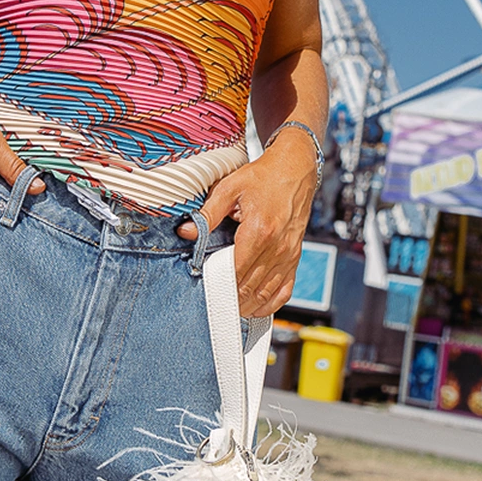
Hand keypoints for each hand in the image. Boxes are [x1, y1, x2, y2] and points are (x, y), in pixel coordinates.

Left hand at [176, 133, 317, 316]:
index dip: (220, 283)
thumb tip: (186, 231)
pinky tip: (257, 307)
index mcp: (259, 230)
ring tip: (230, 310)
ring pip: (268, 292)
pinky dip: (271, 303)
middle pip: (251, 286)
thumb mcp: (229, 187)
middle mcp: (277, 247)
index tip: (206, 289)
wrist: (295, 170)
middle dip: (231, 299)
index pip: (236, 270)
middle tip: (213, 305)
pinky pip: (286, 288)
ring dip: (249, 305)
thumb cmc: (263, 176)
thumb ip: (207, 213)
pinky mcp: (295, 256)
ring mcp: (289, 254)